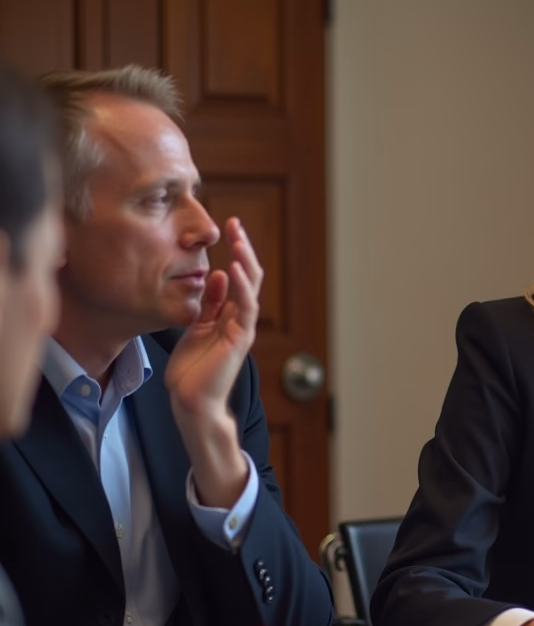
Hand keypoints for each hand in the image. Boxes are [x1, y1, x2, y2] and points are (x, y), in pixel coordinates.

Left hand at [165, 218, 261, 506]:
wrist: (191, 402)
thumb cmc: (190, 371)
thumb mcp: (194, 328)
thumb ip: (206, 304)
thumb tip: (214, 274)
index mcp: (228, 316)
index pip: (236, 278)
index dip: (235, 252)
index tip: (228, 228)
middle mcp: (239, 319)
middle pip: (248, 277)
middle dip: (243, 249)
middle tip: (235, 224)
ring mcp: (241, 329)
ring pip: (250, 288)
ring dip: (246, 262)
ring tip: (239, 238)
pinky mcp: (238, 339)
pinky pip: (244, 307)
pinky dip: (241, 287)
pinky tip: (234, 268)